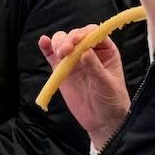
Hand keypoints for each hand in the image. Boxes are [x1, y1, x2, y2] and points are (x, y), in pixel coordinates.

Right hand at [38, 26, 129, 148]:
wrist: (102, 120)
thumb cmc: (111, 101)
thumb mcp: (106, 84)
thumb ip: (95, 67)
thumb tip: (85, 51)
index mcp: (105, 50)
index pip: (93, 34)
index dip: (83, 34)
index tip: (76, 41)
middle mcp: (89, 51)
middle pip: (75, 35)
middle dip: (68, 39)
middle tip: (65, 51)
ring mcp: (74, 60)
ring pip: (63, 42)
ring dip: (58, 43)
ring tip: (59, 54)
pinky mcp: (62, 70)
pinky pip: (52, 55)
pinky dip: (46, 48)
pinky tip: (43, 42)